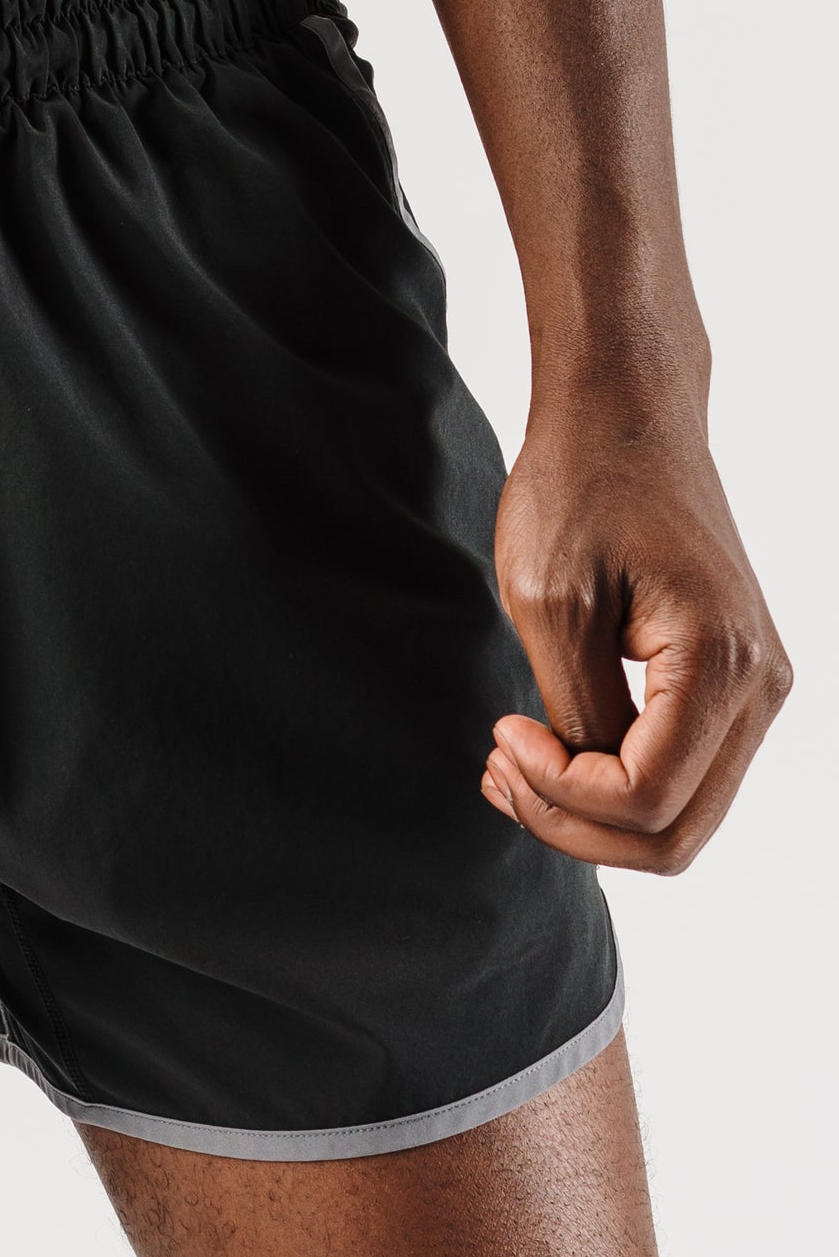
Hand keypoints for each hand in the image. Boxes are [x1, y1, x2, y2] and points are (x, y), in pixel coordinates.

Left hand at [484, 397, 789, 873]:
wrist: (625, 420)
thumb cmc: (580, 491)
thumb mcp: (552, 604)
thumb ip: (578, 708)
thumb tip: (590, 785)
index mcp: (722, 664)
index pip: (646, 799)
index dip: (559, 793)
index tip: (502, 732)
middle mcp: (759, 688)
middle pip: (673, 835)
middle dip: (571, 825)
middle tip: (497, 770)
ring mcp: (752, 691)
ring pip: (679, 819)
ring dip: (586, 816)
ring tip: (509, 765)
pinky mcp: (726, 685)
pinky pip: (677, 776)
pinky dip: (606, 788)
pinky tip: (540, 755)